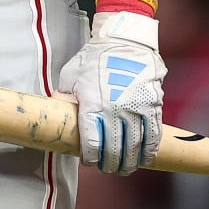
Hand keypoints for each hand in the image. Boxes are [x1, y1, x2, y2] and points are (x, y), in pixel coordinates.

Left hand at [57, 11, 165, 173]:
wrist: (125, 40)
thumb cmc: (94, 57)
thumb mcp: (70, 76)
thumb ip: (63, 98)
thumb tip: (55, 116)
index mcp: (92, 104)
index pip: (91, 145)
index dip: (91, 159)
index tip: (90, 162)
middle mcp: (115, 110)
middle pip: (114, 150)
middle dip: (109, 164)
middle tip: (106, 168)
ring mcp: (136, 108)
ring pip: (134, 147)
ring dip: (129, 162)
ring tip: (123, 168)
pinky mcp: (153, 106)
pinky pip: (153, 136)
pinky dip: (148, 151)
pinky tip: (144, 159)